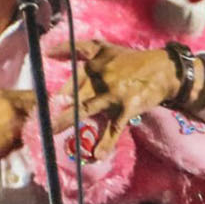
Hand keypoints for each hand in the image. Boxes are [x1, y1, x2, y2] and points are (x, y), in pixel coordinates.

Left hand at [53, 39, 184, 160]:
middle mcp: (101, 78)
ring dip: (68, 121)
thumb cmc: (131, 60)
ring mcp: (113, 94)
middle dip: (57, 108)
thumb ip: (78, 48)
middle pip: (73, 95)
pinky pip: (113, 129)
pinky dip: (105, 143)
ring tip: (53, 131)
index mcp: (94, 64)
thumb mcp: (105, 47)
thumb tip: (48, 51)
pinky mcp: (127, 109)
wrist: (163, 71)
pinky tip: (96, 156)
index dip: (57, 91)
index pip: (71, 77)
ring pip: (86, 110)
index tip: (42, 102)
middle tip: (41, 120)